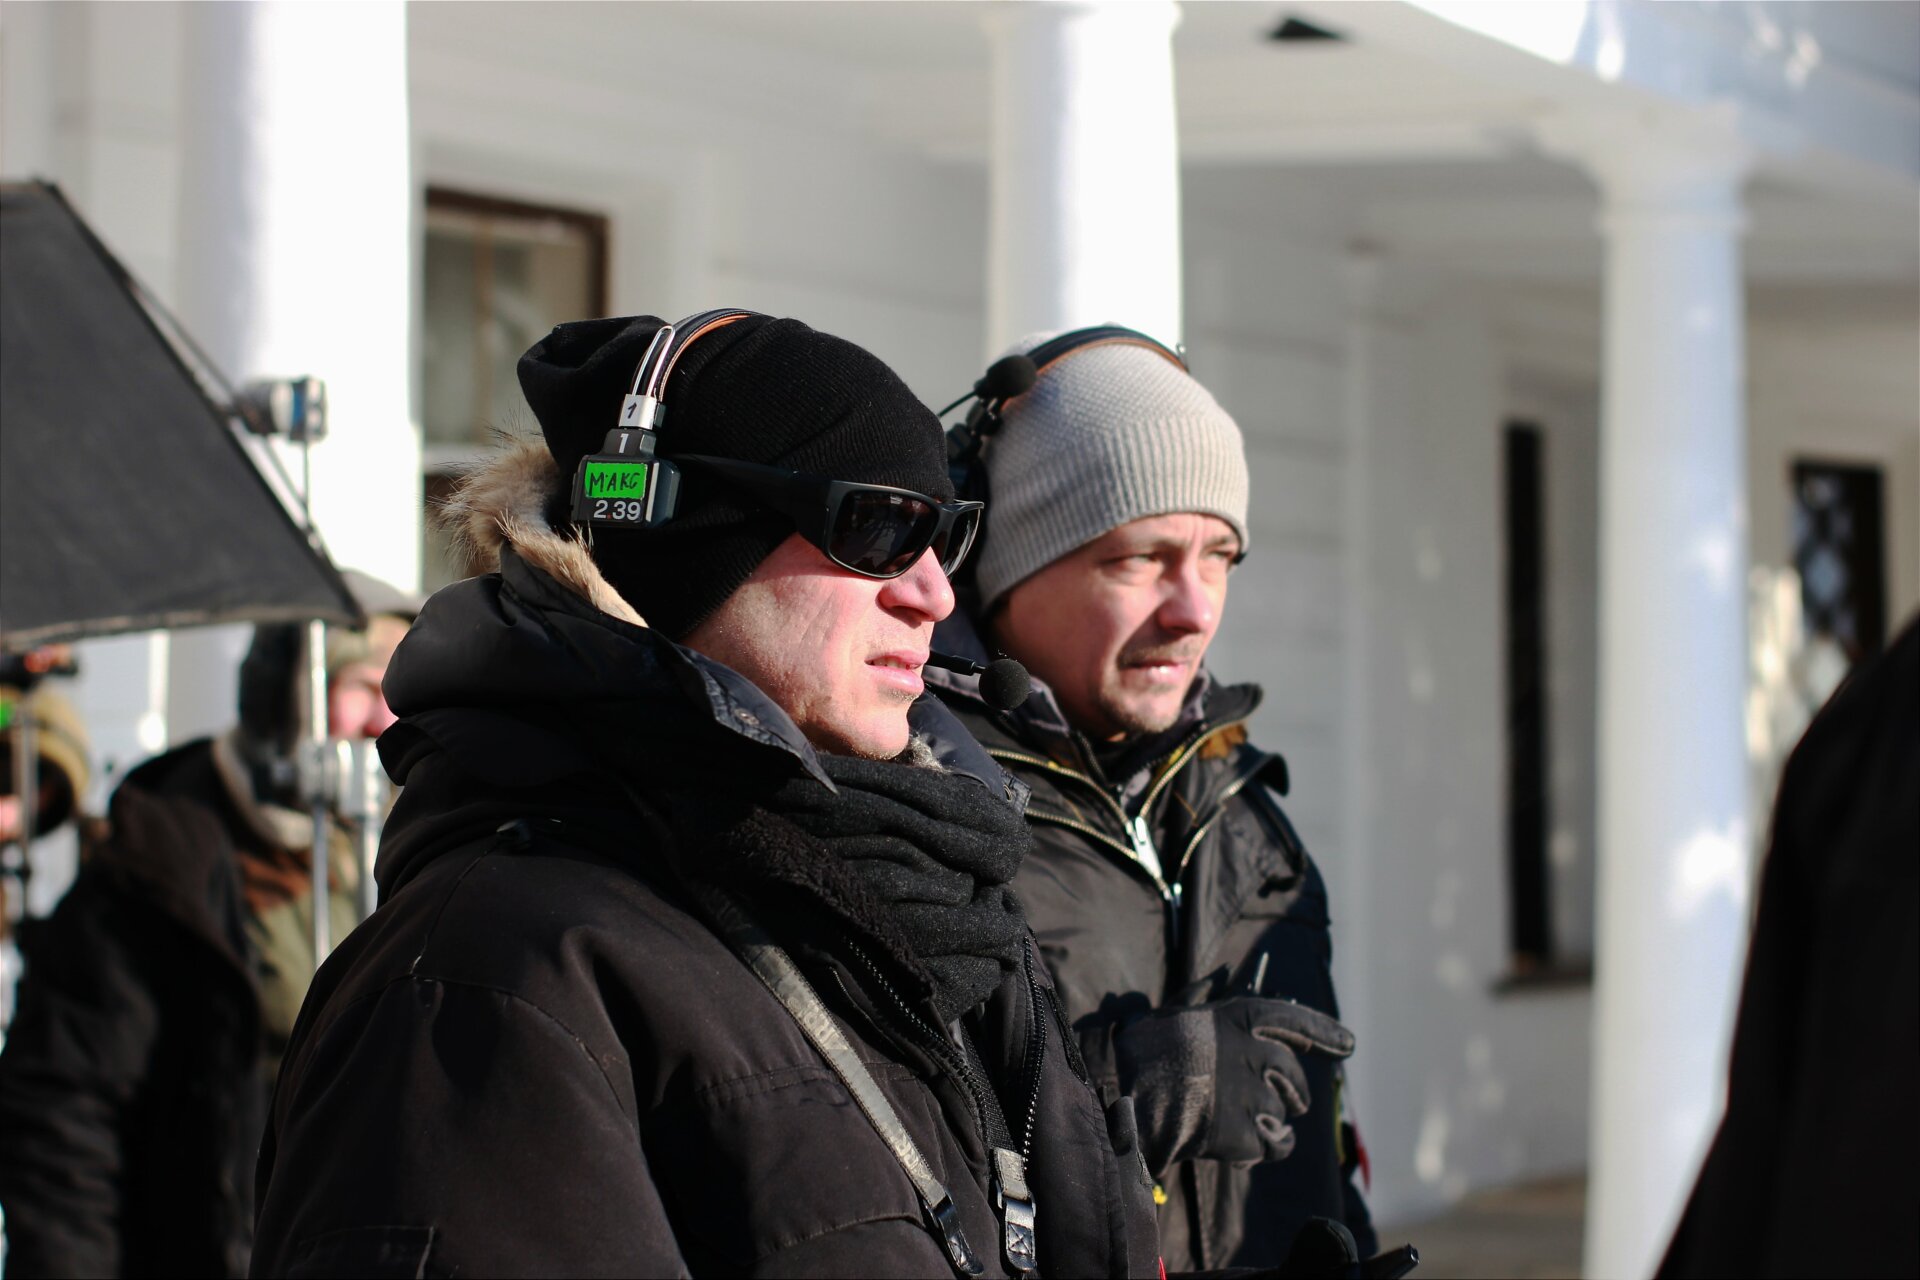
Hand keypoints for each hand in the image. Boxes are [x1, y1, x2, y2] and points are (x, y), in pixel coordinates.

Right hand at [1114, 995, 1353, 1170]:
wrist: (1131, 1103)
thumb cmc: (1146, 1056)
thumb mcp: (1172, 1014)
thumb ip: (1203, 995)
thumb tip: (1225, 970)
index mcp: (1238, 1020)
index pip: (1294, 1020)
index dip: (1324, 1032)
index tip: (1348, 1046)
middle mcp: (1254, 1054)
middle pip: (1293, 1074)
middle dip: (1293, 1089)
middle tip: (1284, 1101)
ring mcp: (1255, 1094)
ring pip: (1283, 1110)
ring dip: (1270, 1119)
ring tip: (1242, 1122)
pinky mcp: (1251, 1133)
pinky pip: (1278, 1144)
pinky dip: (1271, 1146)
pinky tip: (1250, 1146)